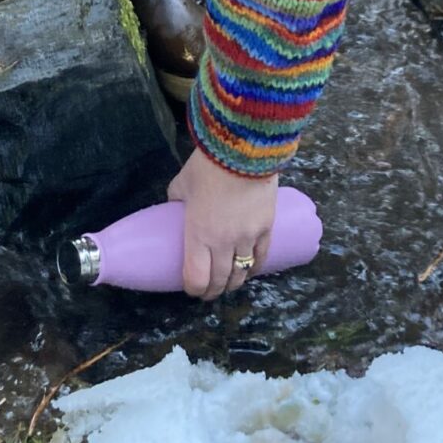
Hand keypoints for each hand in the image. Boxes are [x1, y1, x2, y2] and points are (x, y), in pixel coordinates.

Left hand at [167, 148, 277, 300]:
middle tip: (208, 292)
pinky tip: (249, 270)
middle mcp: (223, 243)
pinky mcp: (267, 228)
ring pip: (241, 273)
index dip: (193, 290)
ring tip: (229, 284)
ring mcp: (248, 237)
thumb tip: (175, 207)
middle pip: (220, 280)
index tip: (191, 289)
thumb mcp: (182, 184)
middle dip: (213, 291)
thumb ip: (177, 200)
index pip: (196, 278)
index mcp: (198, 234)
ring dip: (234, 283)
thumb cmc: (207, 166)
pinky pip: (261, 257)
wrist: (244, 149)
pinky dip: (254, 268)